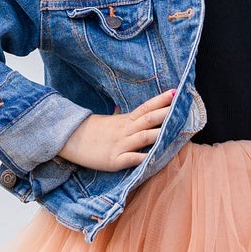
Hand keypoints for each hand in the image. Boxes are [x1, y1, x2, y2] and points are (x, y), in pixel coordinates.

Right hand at [57, 89, 176, 171]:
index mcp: (125, 121)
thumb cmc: (90, 131)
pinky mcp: (114, 160)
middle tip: (182, 107)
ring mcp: (120, 145)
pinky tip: (153, 158)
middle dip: (165, 114)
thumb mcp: (107, 121)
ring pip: (143, 137)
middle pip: (148, 119)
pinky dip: (141, 158)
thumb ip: (119, 116)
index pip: (146, 107)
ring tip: (175, 131)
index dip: (160, 100)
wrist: (68, 139)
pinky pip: (130, 159)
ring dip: (159, 134)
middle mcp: (125, 130)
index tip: (175, 92)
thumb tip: (121, 107)